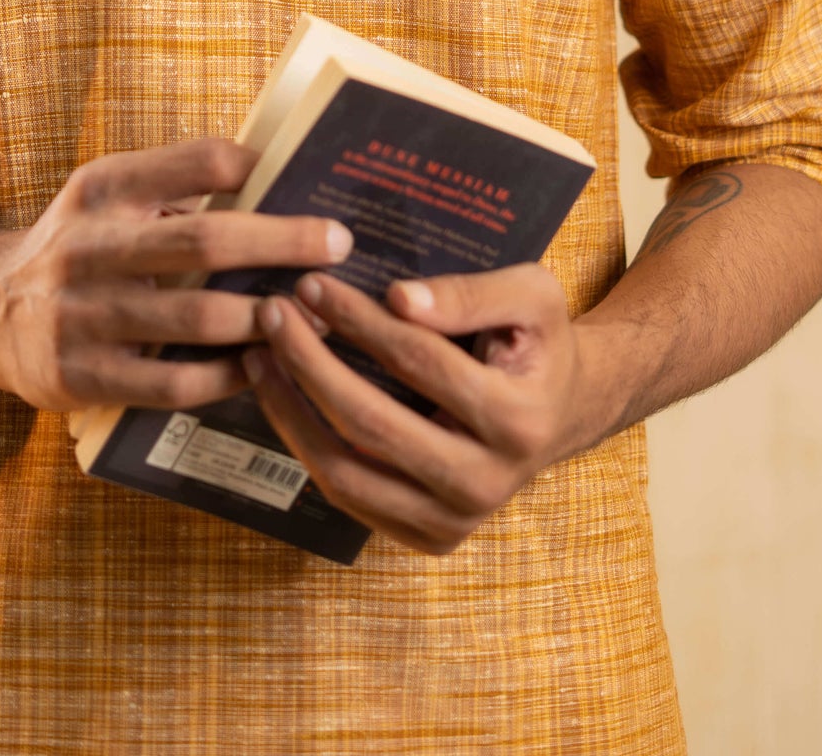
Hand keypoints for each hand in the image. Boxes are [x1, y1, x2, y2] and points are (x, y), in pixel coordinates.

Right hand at [0, 139, 352, 411]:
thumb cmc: (78, 245)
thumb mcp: (107, 194)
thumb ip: (176, 180)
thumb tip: (274, 172)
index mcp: (103, 190)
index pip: (191, 162)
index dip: (249, 166)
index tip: (305, 175)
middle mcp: (89, 246)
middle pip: (203, 240)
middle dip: (281, 242)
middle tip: (339, 242)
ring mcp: (82, 316)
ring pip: (196, 319)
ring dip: (265, 316)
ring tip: (316, 313)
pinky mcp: (81, 377)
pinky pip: (174, 384)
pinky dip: (228, 376)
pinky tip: (265, 366)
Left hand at [242, 264, 616, 556]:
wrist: (562, 412)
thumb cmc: (539, 342)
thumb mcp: (532, 295)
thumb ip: (471, 293)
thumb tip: (398, 300)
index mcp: (517, 420)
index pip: (418, 363)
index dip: (358, 320)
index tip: (312, 283)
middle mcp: (486, 484)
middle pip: (370, 425)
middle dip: (309, 363)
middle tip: (272, 313)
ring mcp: (455, 522)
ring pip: (346, 474)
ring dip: (291, 411)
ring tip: (260, 356)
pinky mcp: (428, 537)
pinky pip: (349, 497)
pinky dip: (307, 447)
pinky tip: (284, 399)